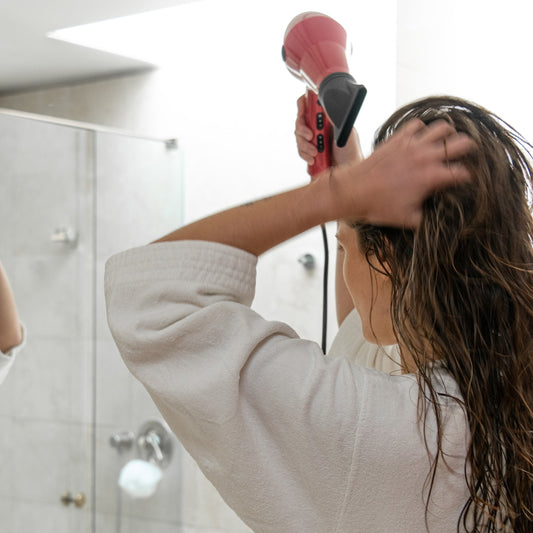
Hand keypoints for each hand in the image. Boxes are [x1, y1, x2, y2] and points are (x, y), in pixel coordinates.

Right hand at [295, 95, 363, 173]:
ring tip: (316, 152)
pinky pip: (301, 152)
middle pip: (300, 122)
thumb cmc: (351, 151)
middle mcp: (318, 128)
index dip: (303, 105)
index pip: (310, 106)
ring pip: (299, 138)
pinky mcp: (309, 153)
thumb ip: (336, 119)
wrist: (348, 170)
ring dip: (305, 146)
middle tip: (311, 136)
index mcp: (326, 119)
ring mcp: (312, 141)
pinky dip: (305, 156)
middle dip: (303, 129)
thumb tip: (326, 108)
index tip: (302, 111)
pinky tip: (313, 160)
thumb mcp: (347, 132)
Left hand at [331, 119, 474, 227]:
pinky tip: (421, 136)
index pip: (463, 172)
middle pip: (461, 143)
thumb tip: (439, 217)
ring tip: (447, 141)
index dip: (468, 177)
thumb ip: (428, 217)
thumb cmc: (378, 206)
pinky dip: (423, 128)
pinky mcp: (397, 138)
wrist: (353, 191)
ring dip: (448, 134)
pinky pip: (416, 124)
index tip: (465, 181)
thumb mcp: (408, 219)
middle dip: (468, 149)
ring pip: (442, 127)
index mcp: (431, 177)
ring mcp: (411, 144)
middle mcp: (425, 156)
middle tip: (465, 155)